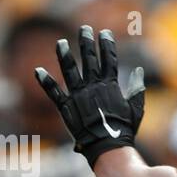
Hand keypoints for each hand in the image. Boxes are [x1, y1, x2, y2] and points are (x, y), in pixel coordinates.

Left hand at [35, 25, 145, 165]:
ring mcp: (78, 95)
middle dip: (86, 43)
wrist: (107, 146)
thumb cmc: (124, 129)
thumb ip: (136, 88)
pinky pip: (54, 92)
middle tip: (83, 29)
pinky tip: (38, 70)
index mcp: (110, 85)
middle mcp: (93, 86)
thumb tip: (138, 71)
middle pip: (89, 59)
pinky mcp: (66, 107)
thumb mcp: (136, 107)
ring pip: (70, 71)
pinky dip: (46, 82)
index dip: (106, 45)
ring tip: (60, 42)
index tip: (104, 33)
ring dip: (64, 55)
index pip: (109, 59)